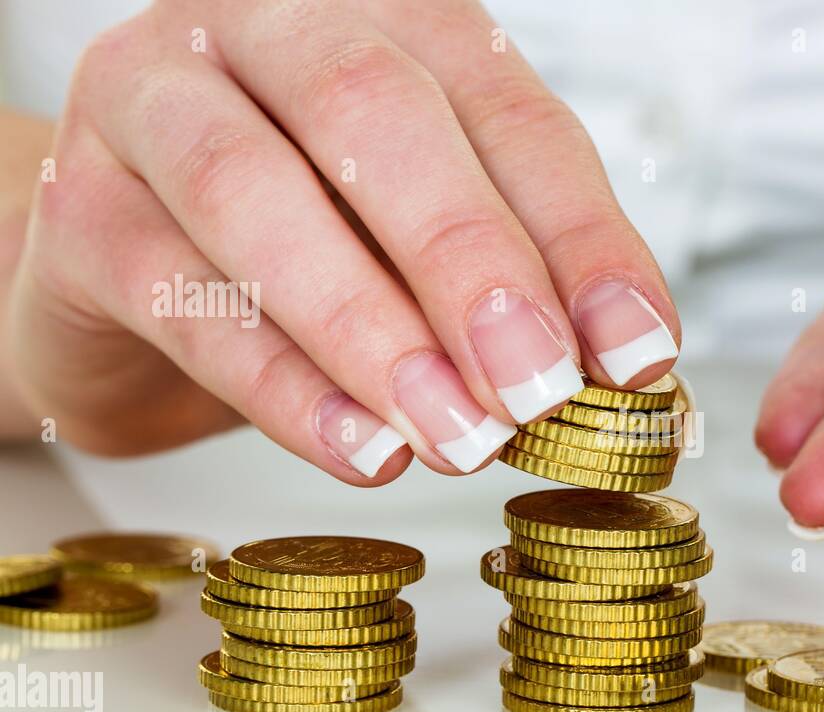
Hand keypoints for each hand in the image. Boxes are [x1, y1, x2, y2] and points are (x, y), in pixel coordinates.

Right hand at [7, 0, 678, 481]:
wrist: (130, 272)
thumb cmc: (311, 245)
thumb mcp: (423, 241)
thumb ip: (517, 276)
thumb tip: (623, 366)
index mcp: (385, 21)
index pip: (507, 111)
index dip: (582, 235)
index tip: (638, 351)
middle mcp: (265, 29)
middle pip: (376, 115)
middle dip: (472, 262)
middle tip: (540, 389)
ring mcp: (151, 104)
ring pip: (255, 193)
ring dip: (375, 330)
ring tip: (460, 437)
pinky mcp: (79, 212)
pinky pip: (185, 300)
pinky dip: (287, 388)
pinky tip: (366, 451)